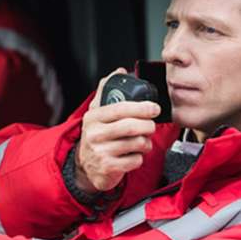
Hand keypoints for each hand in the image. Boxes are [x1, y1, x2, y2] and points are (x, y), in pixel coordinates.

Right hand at [75, 68, 159, 192]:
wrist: (86, 167)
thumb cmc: (97, 137)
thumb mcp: (97, 114)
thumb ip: (106, 91)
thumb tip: (119, 72)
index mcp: (93, 118)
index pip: (120, 109)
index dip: (141, 107)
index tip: (154, 108)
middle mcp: (94, 134)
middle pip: (131, 127)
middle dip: (148, 126)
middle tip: (150, 127)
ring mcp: (100, 152)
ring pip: (137, 143)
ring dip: (145, 143)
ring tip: (141, 142)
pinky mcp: (109, 168)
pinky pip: (135, 160)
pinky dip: (139, 158)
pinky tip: (132, 155)